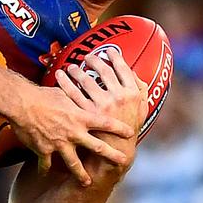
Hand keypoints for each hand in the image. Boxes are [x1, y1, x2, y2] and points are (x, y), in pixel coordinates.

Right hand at [9, 78, 135, 185]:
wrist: (23, 104)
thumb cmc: (42, 95)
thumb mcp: (64, 92)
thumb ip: (76, 96)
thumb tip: (83, 89)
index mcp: (79, 117)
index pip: (105, 123)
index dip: (119, 128)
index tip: (130, 132)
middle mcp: (73, 132)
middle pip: (96, 147)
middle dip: (111, 155)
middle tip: (122, 162)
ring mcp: (59, 143)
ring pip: (73, 163)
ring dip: (81, 174)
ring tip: (87, 182)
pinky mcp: (44, 150)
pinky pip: (46, 163)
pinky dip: (45, 169)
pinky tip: (45, 174)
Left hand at [59, 48, 147, 172]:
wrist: (117, 151)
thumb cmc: (129, 129)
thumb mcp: (141, 110)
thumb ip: (140, 90)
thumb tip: (134, 73)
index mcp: (132, 94)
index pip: (123, 68)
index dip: (114, 56)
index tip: (108, 51)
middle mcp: (118, 97)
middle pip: (103, 70)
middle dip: (94, 60)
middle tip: (87, 56)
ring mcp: (102, 104)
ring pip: (86, 79)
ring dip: (77, 69)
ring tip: (72, 66)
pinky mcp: (87, 113)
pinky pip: (73, 92)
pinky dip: (65, 81)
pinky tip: (60, 75)